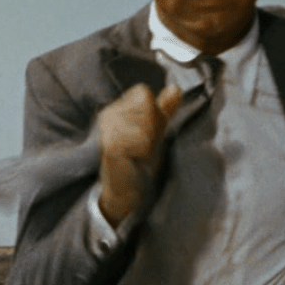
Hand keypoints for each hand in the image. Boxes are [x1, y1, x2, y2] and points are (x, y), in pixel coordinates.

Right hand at [96, 83, 182, 225]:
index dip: (155, 109)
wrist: (119, 196)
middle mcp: (108, 115)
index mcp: (116, 109)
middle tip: (147, 145)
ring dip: (150, 138)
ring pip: (145, 118)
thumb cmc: (137, 163)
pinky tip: (138, 159)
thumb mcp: (153, 131)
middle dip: (154, 124)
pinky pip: (140, 138)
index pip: (143, 92)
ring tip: (142, 153)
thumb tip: (176, 88)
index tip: (152, 131)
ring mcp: (108, 130)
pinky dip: (145, 150)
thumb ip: (163, 109)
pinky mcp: (111, 147)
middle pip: (146, 103)